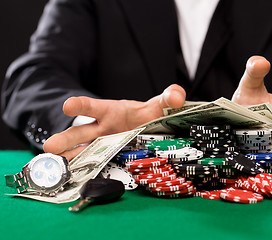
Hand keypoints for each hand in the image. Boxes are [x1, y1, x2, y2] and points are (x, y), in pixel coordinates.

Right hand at [43, 84, 185, 159]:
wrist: (147, 129)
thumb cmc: (146, 115)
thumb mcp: (157, 105)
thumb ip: (168, 97)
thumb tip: (177, 97)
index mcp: (110, 112)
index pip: (92, 106)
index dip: (80, 105)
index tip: (67, 106)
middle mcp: (102, 129)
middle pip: (80, 132)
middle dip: (65, 139)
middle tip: (50, 147)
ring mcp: (102, 145)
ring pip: (82, 151)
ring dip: (68, 159)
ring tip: (53, 169)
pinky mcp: (107, 159)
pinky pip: (93, 165)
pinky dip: (83, 172)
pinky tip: (72, 181)